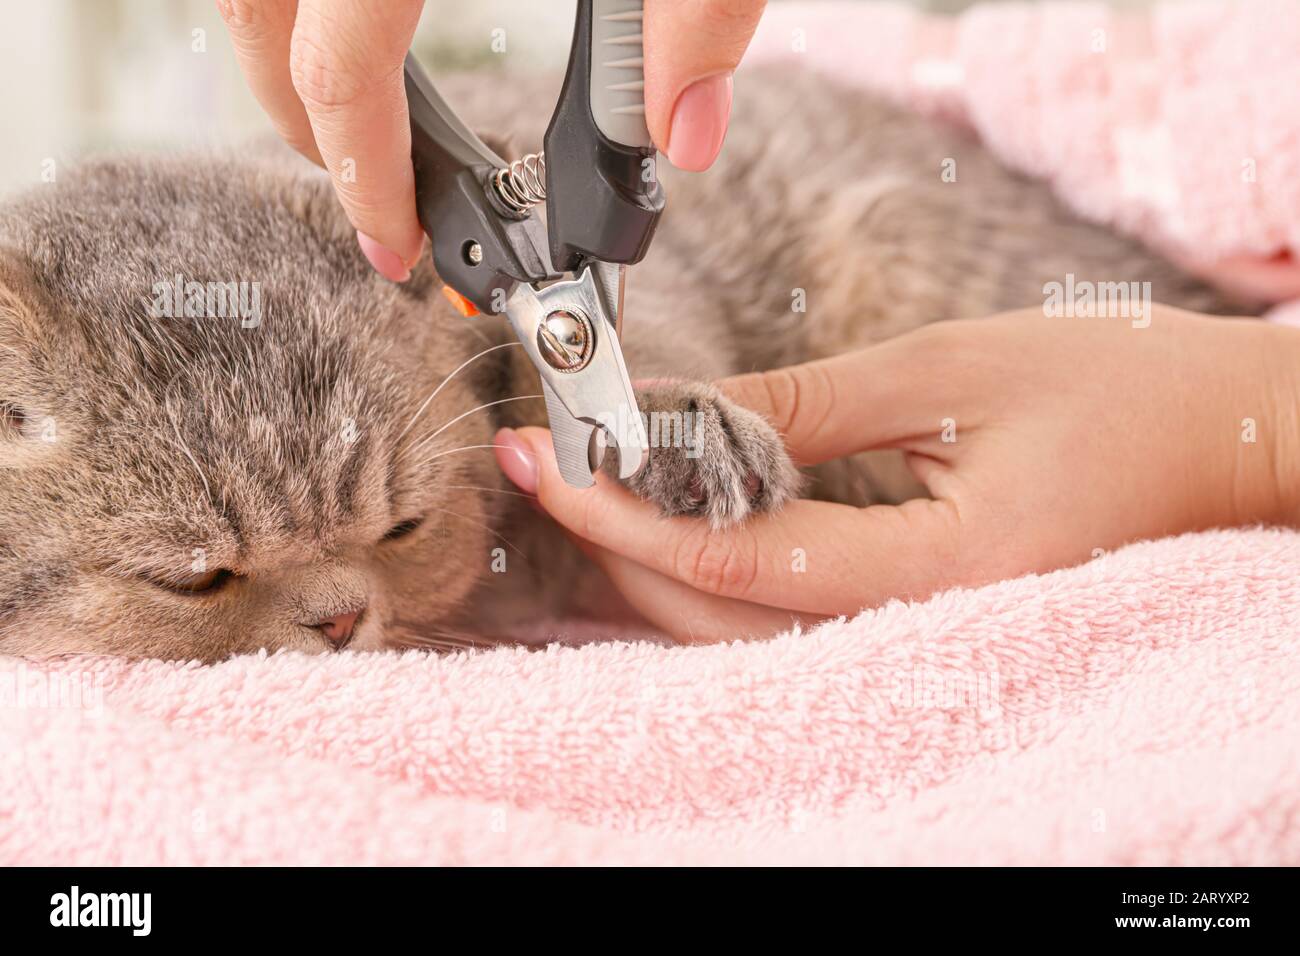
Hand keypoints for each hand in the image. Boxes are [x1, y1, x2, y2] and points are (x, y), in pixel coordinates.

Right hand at [218, 0, 766, 280]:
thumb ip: (696, 15)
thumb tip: (679, 143)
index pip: (342, 65)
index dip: (364, 176)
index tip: (398, 252)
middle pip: (259, 22)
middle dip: (308, 130)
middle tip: (377, 210)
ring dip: (294, 63)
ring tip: (359, 128)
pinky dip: (306, 2)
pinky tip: (367, 30)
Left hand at [495, 307, 1299, 642]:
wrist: (1230, 446)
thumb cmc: (1122, 394)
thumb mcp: (954, 372)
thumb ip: (806, 407)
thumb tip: (682, 417)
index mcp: (949, 570)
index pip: (742, 557)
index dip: (629, 515)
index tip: (552, 463)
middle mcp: (931, 634)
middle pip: (729, 620)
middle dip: (622, 549)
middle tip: (555, 468)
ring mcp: (927, 644)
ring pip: (752, 639)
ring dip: (659, 570)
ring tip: (594, 492)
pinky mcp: (924, 625)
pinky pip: (794, 626)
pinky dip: (719, 578)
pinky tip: (677, 522)